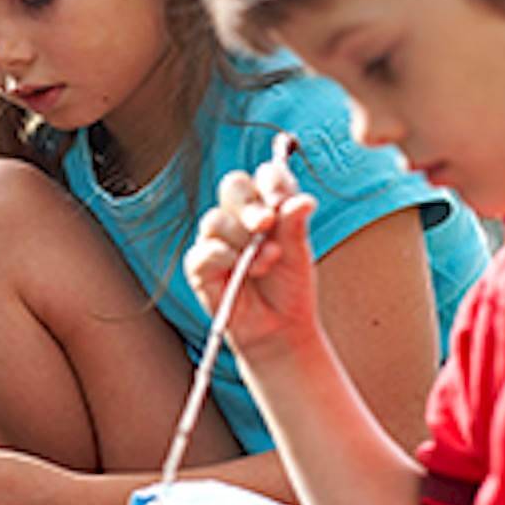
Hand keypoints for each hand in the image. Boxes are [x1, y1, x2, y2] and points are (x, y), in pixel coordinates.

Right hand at [185, 161, 320, 356]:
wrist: (281, 329)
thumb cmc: (289, 289)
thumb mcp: (299, 255)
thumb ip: (296, 226)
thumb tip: (304, 200)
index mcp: (267, 207)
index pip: (264, 175)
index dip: (272, 181)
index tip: (283, 199)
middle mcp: (239, 219)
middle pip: (233, 186)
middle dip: (250, 203)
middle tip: (266, 223)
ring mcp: (217, 241)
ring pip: (216, 219)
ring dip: (243, 240)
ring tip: (266, 263)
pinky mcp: (201, 267)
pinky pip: (203, 251)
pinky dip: (224, 257)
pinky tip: (243, 271)